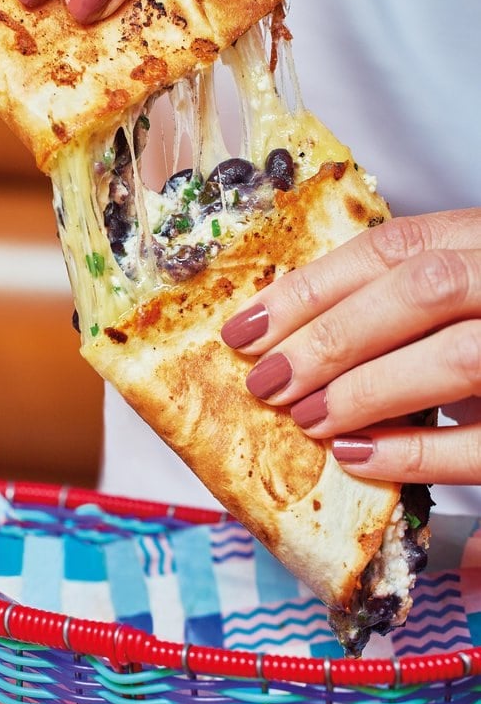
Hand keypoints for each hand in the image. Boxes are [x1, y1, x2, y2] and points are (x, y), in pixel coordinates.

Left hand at [221, 209, 480, 484]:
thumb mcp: (467, 291)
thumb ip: (405, 304)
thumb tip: (294, 340)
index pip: (395, 245)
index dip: (312, 285)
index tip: (244, 326)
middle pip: (424, 289)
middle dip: (331, 336)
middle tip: (266, 380)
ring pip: (462, 356)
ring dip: (369, 390)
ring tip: (305, 418)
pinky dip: (420, 452)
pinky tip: (358, 458)